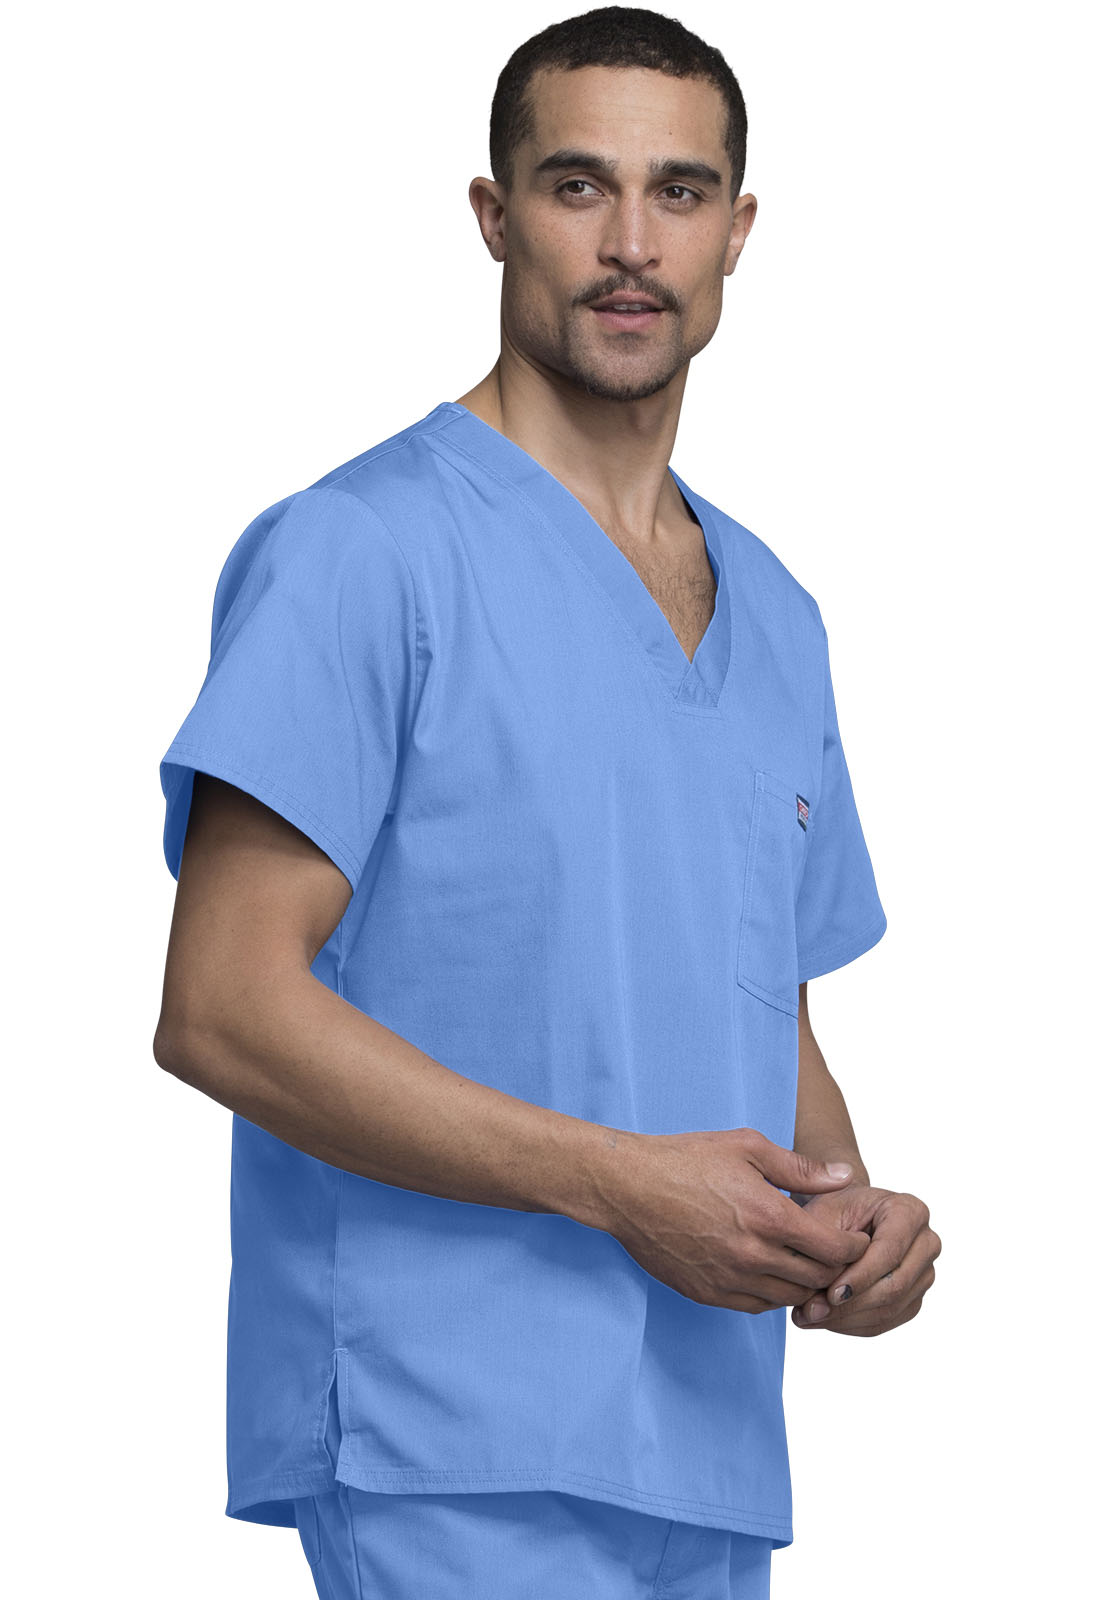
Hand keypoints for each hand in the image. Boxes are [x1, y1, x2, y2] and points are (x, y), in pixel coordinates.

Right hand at [604, 1127, 871, 1313]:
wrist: (627, 1187)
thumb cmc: (685, 1159)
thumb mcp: (746, 1147)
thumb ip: (799, 1168)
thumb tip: (845, 1177)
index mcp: (768, 1216)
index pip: (833, 1249)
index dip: (854, 1247)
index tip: (857, 1239)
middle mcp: (752, 1254)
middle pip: (816, 1278)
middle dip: (835, 1267)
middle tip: (837, 1254)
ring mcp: (728, 1279)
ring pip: (788, 1298)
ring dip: (805, 1284)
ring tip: (807, 1264)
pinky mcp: (707, 1293)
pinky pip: (756, 1307)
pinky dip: (773, 1294)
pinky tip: (772, 1273)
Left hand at [789, 1186, 940, 1336]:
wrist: (841, 1217)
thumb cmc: (832, 1210)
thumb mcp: (823, 1217)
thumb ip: (825, 1253)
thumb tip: (825, 1302)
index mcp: (909, 1211)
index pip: (890, 1252)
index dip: (861, 1277)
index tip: (830, 1294)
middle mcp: (925, 1242)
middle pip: (896, 1285)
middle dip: (852, 1303)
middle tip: (813, 1311)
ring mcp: (923, 1273)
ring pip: (891, 1309)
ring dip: (848, 1319)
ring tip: (810, 1316)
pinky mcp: (913, 1298)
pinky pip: (887, 1322)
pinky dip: (854, 1325)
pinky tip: (826, 1319)